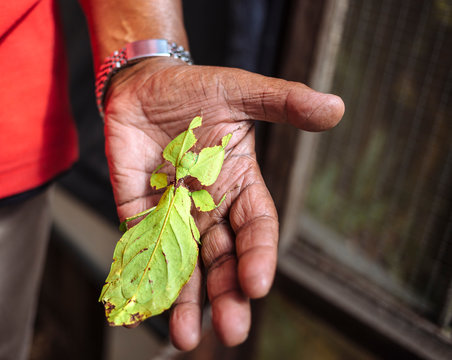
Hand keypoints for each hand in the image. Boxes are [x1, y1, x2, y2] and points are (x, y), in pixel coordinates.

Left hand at [103, 58, 343, 349]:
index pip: (256, 229)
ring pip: (183, 265)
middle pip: (222, 259)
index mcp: (240, 186)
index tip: (257, 283)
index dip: (258, 255)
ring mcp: (172, 213)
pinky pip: (141, 247)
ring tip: (186, 337)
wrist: (146, 85)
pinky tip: (146, 303)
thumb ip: (283, 103)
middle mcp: (209, 208)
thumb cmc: (197, 90)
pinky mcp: (137, 211)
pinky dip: (143, 274)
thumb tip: (335, 108)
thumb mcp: (242, 92)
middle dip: (227, 295)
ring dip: (186, 301)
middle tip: (231, 330)